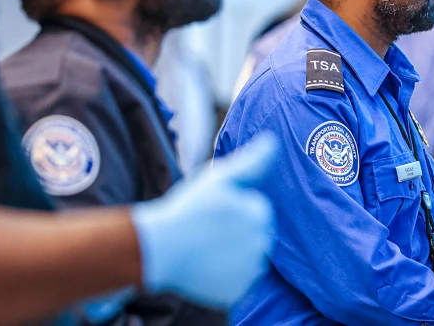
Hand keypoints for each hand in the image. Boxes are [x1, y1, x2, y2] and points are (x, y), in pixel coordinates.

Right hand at [130, 134, 277, 307]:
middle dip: (237, 231)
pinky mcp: (238, 292)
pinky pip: (239, 280)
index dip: (234, 208)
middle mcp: (261, 243)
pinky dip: (227, 274)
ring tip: (205, 246)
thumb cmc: (187, 209)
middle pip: (256, 235)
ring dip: (234, 253)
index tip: (214, 210)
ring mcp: (250, 270)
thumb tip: (275, 141)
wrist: (158, 249)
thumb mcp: (219, 177)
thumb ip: (252, 161)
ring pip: (248, 257)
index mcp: (259, 214)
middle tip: (207, 229)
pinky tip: (206, 264)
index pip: (257, 210)